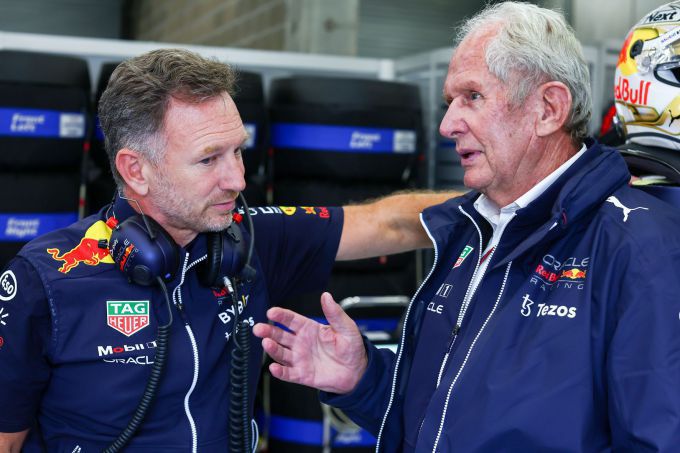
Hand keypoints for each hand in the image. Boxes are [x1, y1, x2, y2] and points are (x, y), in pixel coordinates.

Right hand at [253, 292, 367, 393]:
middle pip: (280, 335)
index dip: (281, 315)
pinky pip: (288, 374)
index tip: (272, 312)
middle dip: (268, 331)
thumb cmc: (351, 347)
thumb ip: (334, 313)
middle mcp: (301, 343)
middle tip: (259, 328)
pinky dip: (280, 372)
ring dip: (272, 348)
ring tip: (266, 343)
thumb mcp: (346, 327)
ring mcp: (300, 359)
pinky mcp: (302, 375)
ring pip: (281, 353)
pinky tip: (273, 368)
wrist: (357, 371)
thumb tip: (326, 296)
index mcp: (309, 328)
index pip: (291, 320)